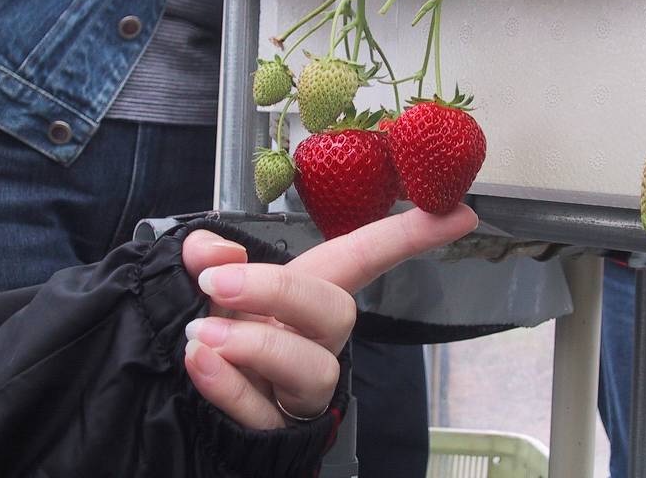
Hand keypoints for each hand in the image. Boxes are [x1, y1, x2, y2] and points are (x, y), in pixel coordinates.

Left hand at [181, 204, 477, 428]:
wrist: (184, 400)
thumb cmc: (215, 329)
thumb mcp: (206, 286)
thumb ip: (208, 259)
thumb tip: (214, 253)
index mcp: (308, 295)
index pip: (365, 257)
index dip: (409, 235)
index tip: (460, 214)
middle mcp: (317, 340)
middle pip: (337, 312)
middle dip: (280, 290)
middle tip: (220, 282)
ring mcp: (302, 389)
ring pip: (315, 369)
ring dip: (257, 345)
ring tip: (204, 334)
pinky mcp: (278, 431)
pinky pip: (264, 414)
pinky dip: (228, 387)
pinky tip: (199, 362)